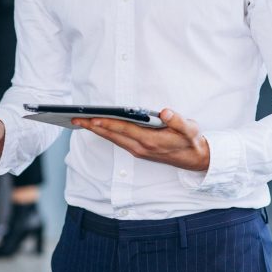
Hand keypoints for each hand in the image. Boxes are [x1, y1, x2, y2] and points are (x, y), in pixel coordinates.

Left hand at [72, 109, 209, 171]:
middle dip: (94, 127)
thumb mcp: (190, 129)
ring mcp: (138, 151)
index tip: (92, 119)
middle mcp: (141, 148)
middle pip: (113, 136)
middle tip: (76, 118)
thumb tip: (165, 112)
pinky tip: (99, 127)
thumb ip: (178, 121)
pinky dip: (106, 134)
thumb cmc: (191, 141)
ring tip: (82, 121)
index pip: (124, 130)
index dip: (107, 124)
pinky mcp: (138, 150)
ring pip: (113, 139)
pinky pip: (118, 141)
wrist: (196, 159)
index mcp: (150, 141)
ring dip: (97, 131)